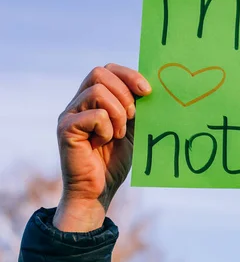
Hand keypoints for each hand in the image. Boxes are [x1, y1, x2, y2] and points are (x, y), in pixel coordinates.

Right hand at [53, 64, 151, 231]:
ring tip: (118, 133)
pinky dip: (106, 128)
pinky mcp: (65, 129)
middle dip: (124, 92)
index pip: (108, 70)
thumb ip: (137, 108)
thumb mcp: (132, 129)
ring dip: (117, 112)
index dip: (129, 75)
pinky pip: (94, 115)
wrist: (98, 192)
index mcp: (94, 99)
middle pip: (99, 73)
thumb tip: (152, 88)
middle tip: (133, 116)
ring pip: (97, 91)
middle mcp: (78, 102)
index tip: (148, 91)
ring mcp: (69, 114)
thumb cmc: (115, 161)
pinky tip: (104, 141)